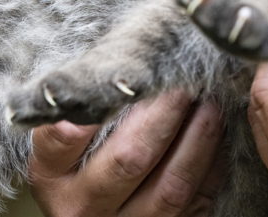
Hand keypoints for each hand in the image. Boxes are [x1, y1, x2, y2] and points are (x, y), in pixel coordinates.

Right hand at [28, 91, 223, 216]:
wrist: (95, 208)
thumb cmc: (80, 153)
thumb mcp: (61, 134)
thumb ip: (79, 103)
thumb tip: (114, 66)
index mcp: (51, 173)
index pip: (61, 140)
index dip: (89, 111)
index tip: (116, 79)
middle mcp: (82, 207)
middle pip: (127, 160)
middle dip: (162, 117)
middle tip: (182, 83)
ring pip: (169, 188)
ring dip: (197, 142)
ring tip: (209, 105)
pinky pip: (194, 205)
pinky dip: (211, 168)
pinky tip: (216, 137)